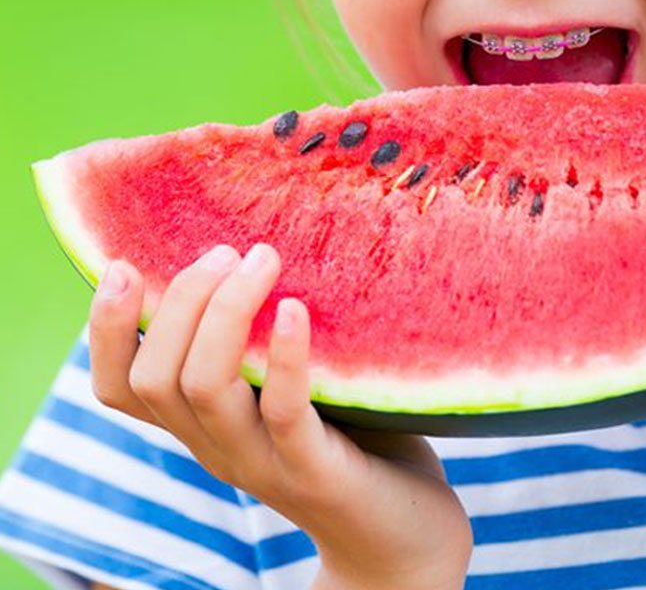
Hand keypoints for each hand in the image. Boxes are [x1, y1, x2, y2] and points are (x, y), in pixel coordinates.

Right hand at [88, 244, 471, 589]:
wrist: (401, 536)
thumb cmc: (353, 439)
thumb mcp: (293, 386)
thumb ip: (268, 339)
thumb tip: (257, 248)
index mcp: (202, 426)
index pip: (120, 387)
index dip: (105, 329)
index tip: (122, 264)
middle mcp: (217, 446)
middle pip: (155, 377)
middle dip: (178, 300)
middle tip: (226, 251)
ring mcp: (261, 461)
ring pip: (203, 389)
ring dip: (226, 313)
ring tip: (261, 258)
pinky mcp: (315, 470)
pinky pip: (285, 412)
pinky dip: (286, 357)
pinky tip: (297, 309)